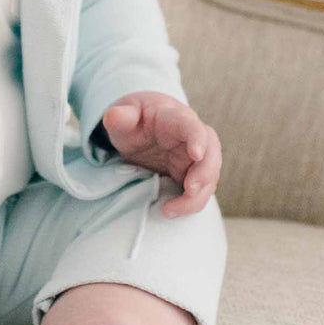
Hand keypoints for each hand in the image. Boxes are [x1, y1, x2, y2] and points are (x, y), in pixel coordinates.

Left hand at [100, 91, 221, 217]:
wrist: (141, 127)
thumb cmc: (135, 117)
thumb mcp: (123, 113)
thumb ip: (120, 115)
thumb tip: (112, 116)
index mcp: (174, 118)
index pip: (191, 125)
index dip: (197, 138)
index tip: (196, 154)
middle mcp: (191, 137)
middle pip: (211, 152)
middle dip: (205, 172)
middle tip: (190, 189)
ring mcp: (194, 158)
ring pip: (209, 176)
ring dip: (197, 195)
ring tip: (170, 210)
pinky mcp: (191, 174)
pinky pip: (200, 190)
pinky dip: (190, 203)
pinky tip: (171, 210)